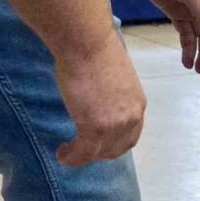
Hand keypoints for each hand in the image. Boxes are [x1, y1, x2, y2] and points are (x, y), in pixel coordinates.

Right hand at [52, 36, 144, 164]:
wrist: (87, 44)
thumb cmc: (96, 52)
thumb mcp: (115, 79)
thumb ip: (113, 96)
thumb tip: (100, 101)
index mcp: (138, 105)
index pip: (130, 136)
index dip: (114, 144)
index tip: (99, 144)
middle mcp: (131, 118)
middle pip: (116, 148)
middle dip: (99, 153)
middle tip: (81, 150)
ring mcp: (114, 125)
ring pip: (98, 153)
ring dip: (81, 156)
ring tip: (67, 154)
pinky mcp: (95, 128)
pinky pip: (82, 152)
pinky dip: (71, 156)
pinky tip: (62, 153)